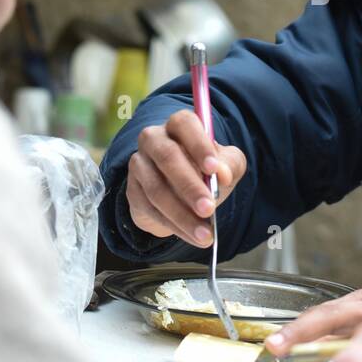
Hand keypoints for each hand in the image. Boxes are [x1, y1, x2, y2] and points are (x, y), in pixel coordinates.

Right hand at [126, 110, 246, 247]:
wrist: (180, 195)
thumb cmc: (205, 171)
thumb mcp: (226, 164)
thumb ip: (230, 164)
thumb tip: (222, 174)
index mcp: (178, 125)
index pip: (184, 124)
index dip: (198, 145)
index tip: (214, 169)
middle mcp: (153, 139)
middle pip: (167, 156)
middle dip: (190, 186)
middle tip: (209, 208)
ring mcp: (139, 165)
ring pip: (157, 189)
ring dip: (182, 214)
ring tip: (205, 234)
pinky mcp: (132, 191)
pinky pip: (151, 210)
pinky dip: (175, 226)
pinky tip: (193, 236)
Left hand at [265, 283, 361, 361]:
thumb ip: (357, 333)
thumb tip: (321, 359)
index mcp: (361, 301)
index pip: (321, 316)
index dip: (295, 331)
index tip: (272, 345)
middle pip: (328, 321)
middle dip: (302, 337)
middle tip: (278, 350)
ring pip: (354, 337)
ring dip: (334, 353)